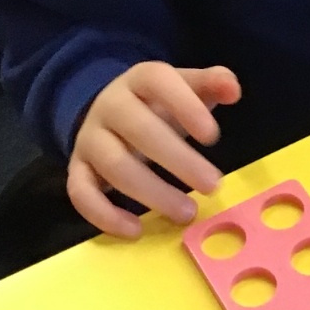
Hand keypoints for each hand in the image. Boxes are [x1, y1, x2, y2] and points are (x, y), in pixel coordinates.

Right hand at [68, 61, 241, 236]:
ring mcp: (90, 138)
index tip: (213, 136)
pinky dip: (105, 215)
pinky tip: (137, 230)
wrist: (110, 113)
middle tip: (213, 185)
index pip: (158, 80)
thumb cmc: (158, 104)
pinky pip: (81, 192)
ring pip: (114, 165)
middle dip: (178, 159)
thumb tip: (233, 88)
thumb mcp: (185, 87)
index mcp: (139, 79)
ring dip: (152, 192)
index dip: (185, 105)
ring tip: (187, 212)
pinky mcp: (77, 169)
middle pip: (139, 129)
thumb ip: (211, 83)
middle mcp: (110, 105)